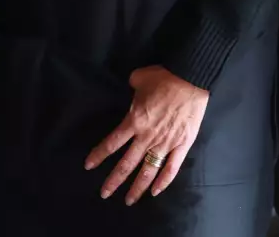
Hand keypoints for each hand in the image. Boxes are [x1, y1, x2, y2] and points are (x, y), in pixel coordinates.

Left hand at [86, 66, 208, 205]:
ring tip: (129, 200)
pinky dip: (163, 182)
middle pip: (127, 164)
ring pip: (148, 171)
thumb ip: (132, 87)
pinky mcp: (182, 145)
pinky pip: (172, 168)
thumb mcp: (139, 78)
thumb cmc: (163, 77)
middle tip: (104, 194)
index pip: (112, 143)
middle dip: (114, 181)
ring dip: (137, 188)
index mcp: (134, 121)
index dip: (99, 155)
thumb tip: (132, 88)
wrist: (190, 78)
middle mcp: (147, 137)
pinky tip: (155, 192)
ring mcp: (165, 143)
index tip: (89, 166)